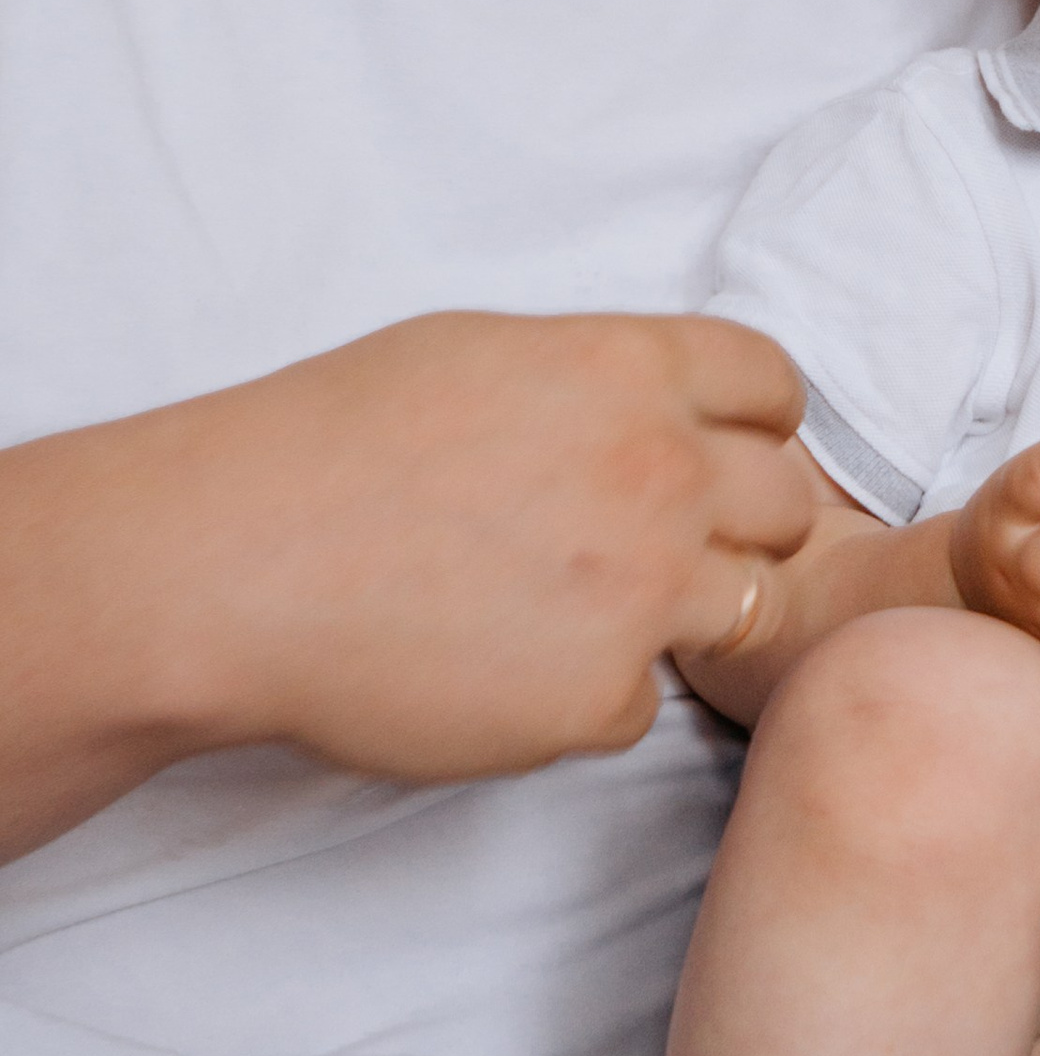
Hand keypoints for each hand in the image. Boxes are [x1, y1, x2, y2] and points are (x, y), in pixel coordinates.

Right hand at [54, 312, 818, 810]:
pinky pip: (643, 702)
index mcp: (628, 371)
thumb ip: (598, 377)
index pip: (775, 384)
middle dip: (740, 522)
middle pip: (789, 504)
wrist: (234, 564)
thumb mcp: (480, 353)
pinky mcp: (600, 697)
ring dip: (682, 611)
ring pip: (744, 607)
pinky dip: (589, 695)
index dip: (759, 422)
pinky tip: (502, 667)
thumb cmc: (327, 446)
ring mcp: (641, 592)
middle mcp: (659, 474)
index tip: (730, 449)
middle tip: (654, 544)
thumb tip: (657, 402)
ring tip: (575, 607)